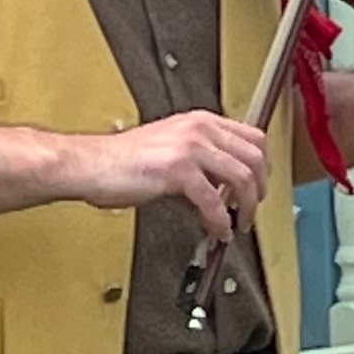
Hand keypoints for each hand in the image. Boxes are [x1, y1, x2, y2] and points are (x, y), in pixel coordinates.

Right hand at [65, 112, 268, 245]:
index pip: (253, 138)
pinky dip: (220, 221)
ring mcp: (189, 148)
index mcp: (200, 122)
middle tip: (251, 210)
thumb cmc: (121, 161)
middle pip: (255, 157)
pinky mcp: (177, 170)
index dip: (264, 167)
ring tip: (237, 224)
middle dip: (260, 190)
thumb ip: (201, 164)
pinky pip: (213, 201)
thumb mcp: (171, 150)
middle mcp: (199, 129)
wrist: (90, 165)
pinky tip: (216, 230)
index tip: (260, 187)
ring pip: (242, 179)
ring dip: (246, 208)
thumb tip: (222, 191)